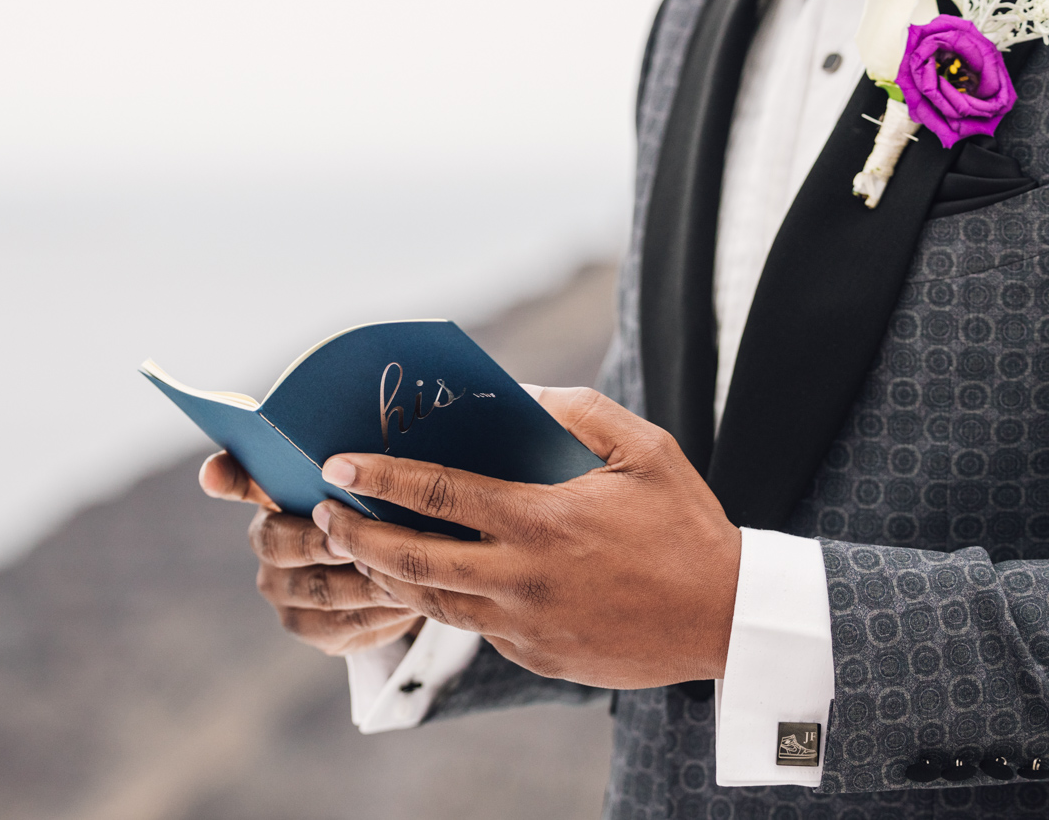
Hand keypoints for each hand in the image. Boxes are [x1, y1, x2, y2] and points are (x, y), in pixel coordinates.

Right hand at [200, 451, 424, 654]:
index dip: (224, 476)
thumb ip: (359, 467)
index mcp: (274, 498)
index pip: (236, 479)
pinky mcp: (316, 630)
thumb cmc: (380, 514)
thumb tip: (365, 448)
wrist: (395, 573)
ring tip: (405, 572)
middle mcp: (270, 545)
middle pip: (278, 545)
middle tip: (349, 541)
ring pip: (320, 590)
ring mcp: (287, 593)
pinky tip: (410, 601)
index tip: (213, 474)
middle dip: (317, 543)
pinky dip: (381, 612)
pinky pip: (346, 624)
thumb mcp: (376, 485)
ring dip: (364, 580)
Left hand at [311, 387, 741, 688]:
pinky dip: (441, 604)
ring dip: (386, 574)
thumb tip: (525, 392)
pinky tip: (430, 584)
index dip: (380, 476)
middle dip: (356, 534)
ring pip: (431, 602)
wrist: (726, 617)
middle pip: (411, 558)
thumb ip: (581, 411)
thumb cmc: (687, 526)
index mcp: (542, 519)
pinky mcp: (535, 655)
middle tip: (322, 515)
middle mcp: (521, 577)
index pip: (438, 494)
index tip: (338, 464)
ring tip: (361, 550)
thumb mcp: (646, 450)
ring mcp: (524, 624)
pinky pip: (474, 628)